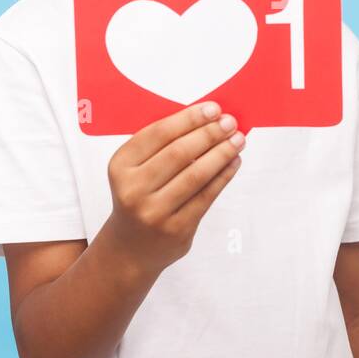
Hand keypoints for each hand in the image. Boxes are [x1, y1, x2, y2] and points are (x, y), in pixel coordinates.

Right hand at [102, 101, 245, 275]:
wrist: (130, 248)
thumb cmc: (139, 197)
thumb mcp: (135, 169)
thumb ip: (162, 146)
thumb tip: (207, 119)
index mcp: (120, 166)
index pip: (159, 133)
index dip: (189, 118)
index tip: (213, 109)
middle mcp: (133, 189)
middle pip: (179, 153)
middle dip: (209, 133)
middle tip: (230, 122)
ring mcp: (154, 212)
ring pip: (196, 175)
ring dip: (221, 153)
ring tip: (238, 140)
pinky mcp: (176, 229)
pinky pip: (206, 196)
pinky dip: (223, 176)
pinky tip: (233, 162)